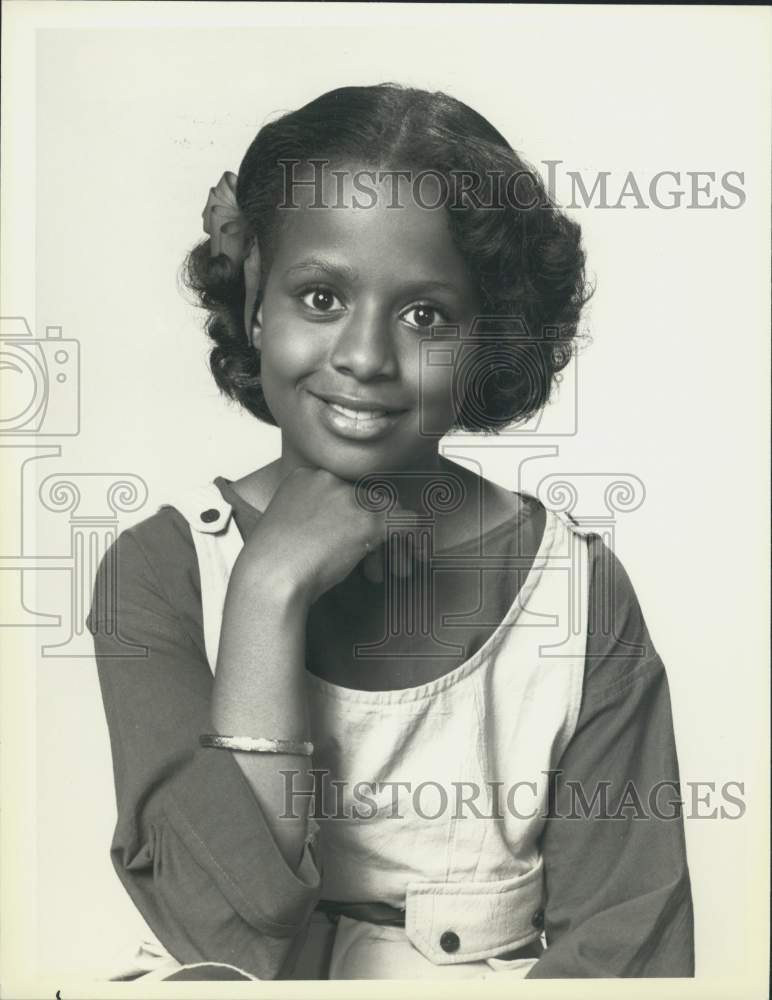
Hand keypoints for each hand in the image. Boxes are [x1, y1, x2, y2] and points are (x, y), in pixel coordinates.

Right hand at [233, 466, 418, 606]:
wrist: (269, 578)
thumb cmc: (271, 565)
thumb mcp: (287, 527)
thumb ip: (314, 518)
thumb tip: (345, 533)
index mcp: (305, 477)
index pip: (344, 491)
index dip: (352, 520)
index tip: (351, 544)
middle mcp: (328, 478)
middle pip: (366, 500)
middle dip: (372, 532)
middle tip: (371, 564)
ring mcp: (348, 497)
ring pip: (387, 511)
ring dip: (390, 542)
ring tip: (385, 571)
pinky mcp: (366, 519)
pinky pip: (406, 522)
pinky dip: (413, 540)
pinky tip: (416, 555)